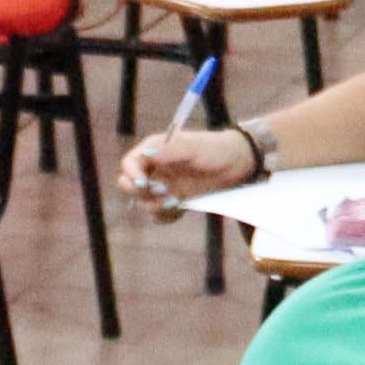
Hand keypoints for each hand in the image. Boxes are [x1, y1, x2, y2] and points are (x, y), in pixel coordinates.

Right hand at [116, 121, 269, 221]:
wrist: (236, 165)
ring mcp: (162, 186)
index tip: (142, 184)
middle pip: (128, 185)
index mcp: (154, 150)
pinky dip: (166, 216)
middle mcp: (154, 168)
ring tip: (176, 200)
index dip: (131, 174)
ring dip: (156, 206)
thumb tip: (146, 155)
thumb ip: (168, 150)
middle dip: (140, 193)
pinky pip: (158, 215)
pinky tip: (181, 208)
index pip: (129, 163)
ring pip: (143, 203)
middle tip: (162, 191)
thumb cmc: (215, 150)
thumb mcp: (192, 148)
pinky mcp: (171, 201)